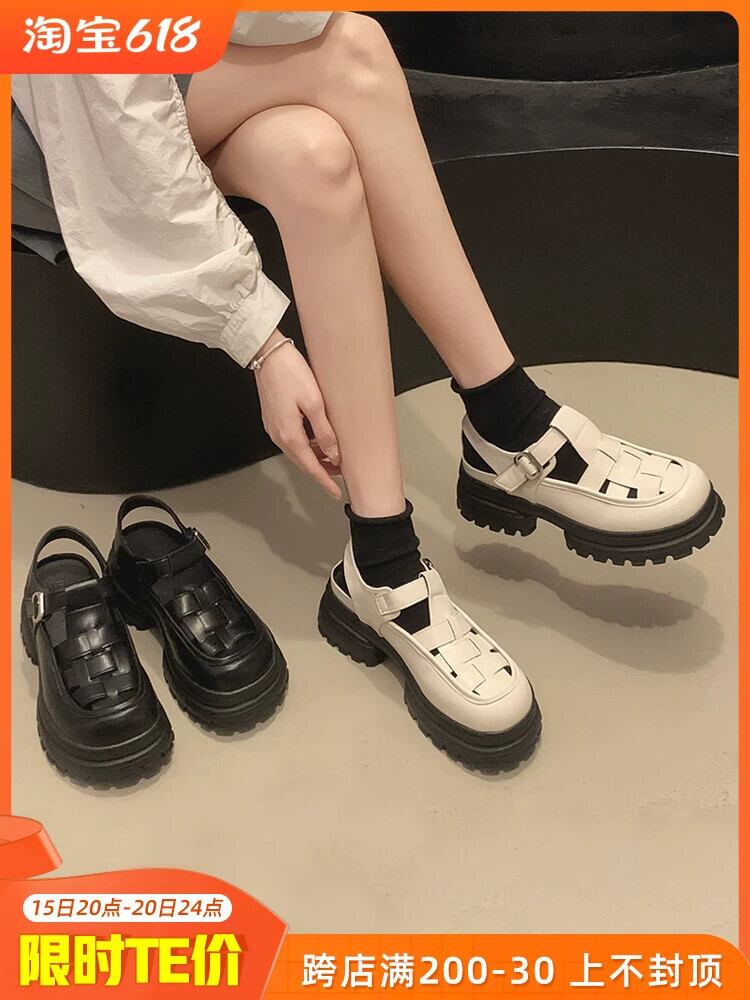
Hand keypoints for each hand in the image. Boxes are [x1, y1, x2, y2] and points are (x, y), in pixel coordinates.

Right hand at [252, 331, 342, 499]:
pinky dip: (307, 446)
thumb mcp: (314, 403)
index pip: (311, 467)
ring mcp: (274, 428)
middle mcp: (279, 436)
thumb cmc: (290, 373)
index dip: (325, 482)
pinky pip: (292, 440)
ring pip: (298, 452)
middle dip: (322, 471)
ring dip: (315, 458)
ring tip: (334, 458)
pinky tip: (318, 440)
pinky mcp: (273, 419)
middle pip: (303, 462)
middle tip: (341, 475)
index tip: (336, 493)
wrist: (266, 354)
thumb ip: (324, 432)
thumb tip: (334, 455)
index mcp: (290, 435)